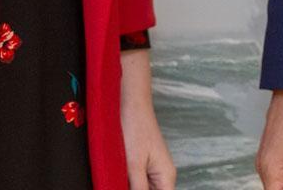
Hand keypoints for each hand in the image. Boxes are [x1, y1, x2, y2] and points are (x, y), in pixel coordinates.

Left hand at [121, 49, 176, 188]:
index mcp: (166, 177)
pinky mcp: (142, 163)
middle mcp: (162, 175)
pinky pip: (137, 181)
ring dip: (129, 186)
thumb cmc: (135, 128)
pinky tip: (116, 177)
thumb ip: (138, 189)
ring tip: (118, 176)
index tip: (127, 187)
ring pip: (143, 188)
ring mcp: (152, 169)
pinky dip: (127, 182)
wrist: (130, 103)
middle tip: (119, 181)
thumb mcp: (134, 164)